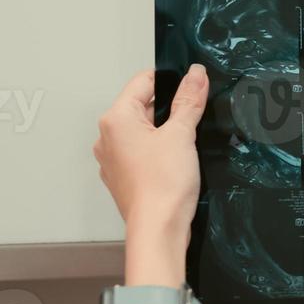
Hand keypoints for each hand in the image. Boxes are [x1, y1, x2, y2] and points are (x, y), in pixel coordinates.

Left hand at [93, 65, 208, 239]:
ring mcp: (112, 159)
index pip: (144, 82)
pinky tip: (174, 164)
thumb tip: (195, 75)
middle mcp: (107, 137)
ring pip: (142, 131)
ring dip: (163, 133)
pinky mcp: (122, 177)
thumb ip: (189, 100)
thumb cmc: (162, 186)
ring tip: (182, 148)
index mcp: (116, 119)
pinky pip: (140, 153)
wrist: (158, 228)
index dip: (171, 81)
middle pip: (143, 106)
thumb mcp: (182, 134)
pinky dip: (157, 152)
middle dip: (169, 110)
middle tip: (191, 123)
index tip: (192, 87)